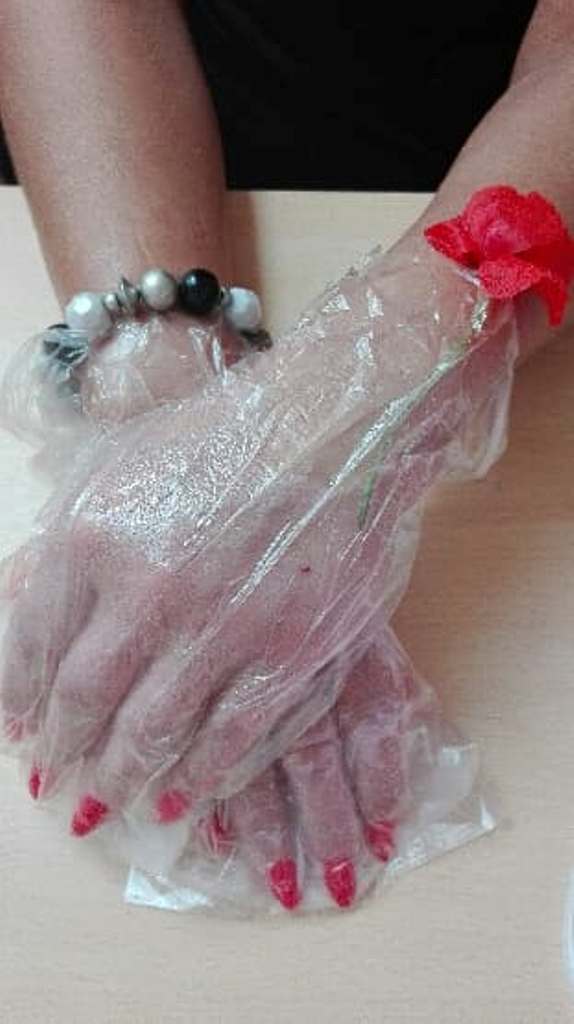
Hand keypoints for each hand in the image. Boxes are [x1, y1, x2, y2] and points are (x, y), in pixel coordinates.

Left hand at [1, 239, 514, 858]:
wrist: (338, 420)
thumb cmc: (225, 436)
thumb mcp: (119, 464)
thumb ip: (67, 540)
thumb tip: (23, 613)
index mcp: (90, 535)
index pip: (34, 648)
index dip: (23, 703)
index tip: (24, 734)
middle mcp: (146, 587)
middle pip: (85, 702)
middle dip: (66, 755)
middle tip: (60, 786)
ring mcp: (221, 624)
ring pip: (153, 733)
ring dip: (124, 780)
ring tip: (111, 805)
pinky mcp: (291, 650)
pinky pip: (234, 740)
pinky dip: (202, 781)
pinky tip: (183, 802)